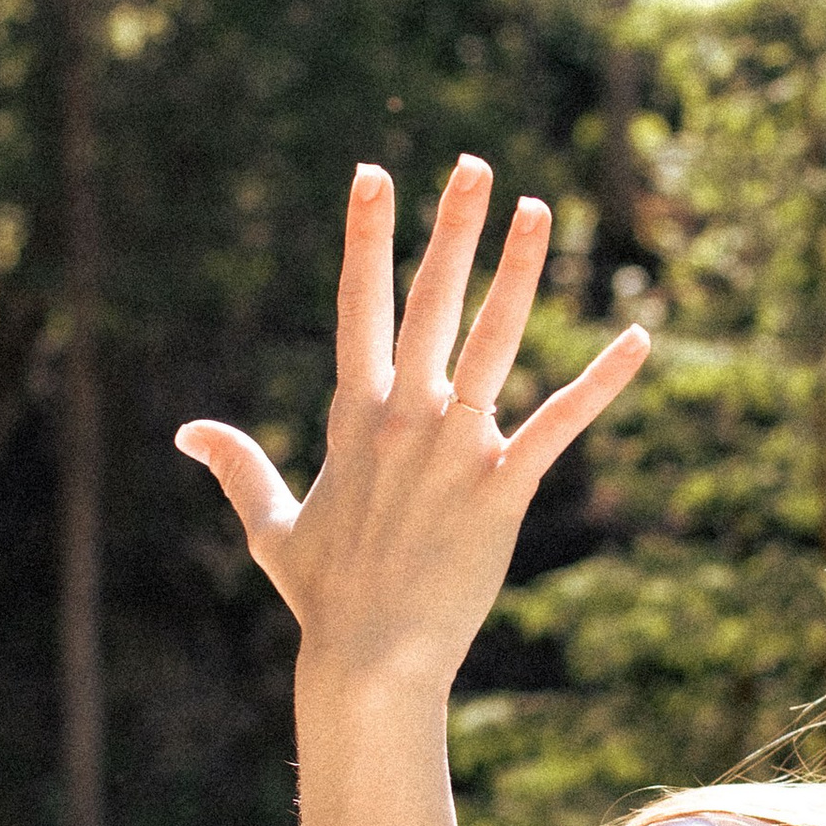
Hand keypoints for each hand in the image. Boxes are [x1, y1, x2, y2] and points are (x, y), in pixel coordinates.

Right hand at [176, 155, 647, 825]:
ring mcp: (455, 448)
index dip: (366, 237)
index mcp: (356, 416)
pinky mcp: (503, 486)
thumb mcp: (271, 526)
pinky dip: (602, 382)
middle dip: (451, 228)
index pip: (361, 306)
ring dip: (520, 272)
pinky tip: (638, 339)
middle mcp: (405, 417)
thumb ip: (238, 467)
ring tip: (541, 212)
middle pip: (431, 301)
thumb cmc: (326, 598)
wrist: (371, 660)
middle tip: (475, 166)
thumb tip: (187, 432)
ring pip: (495, 340)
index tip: (372, 175)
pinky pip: (561, 423)